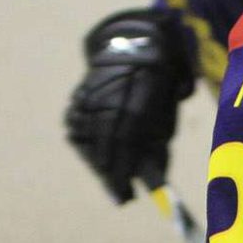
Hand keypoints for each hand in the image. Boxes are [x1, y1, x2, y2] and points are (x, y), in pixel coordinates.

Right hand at [64, 6, 193, 204]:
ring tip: (111, 180)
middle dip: (112, 175)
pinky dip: (86, 144)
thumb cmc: (159, 86)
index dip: (124, 171)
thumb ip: (158, 146)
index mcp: (135, 101)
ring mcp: (89, 98)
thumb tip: (153, 181)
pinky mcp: (78, 98)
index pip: (125, 144)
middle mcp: (108, 100)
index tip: (127, 195)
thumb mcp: (166, 116)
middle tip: (120, 197)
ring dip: (98, 162)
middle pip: (104, 146)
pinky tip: (96, 156)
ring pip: (87, 140)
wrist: (134, 45)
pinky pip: (77, 128)